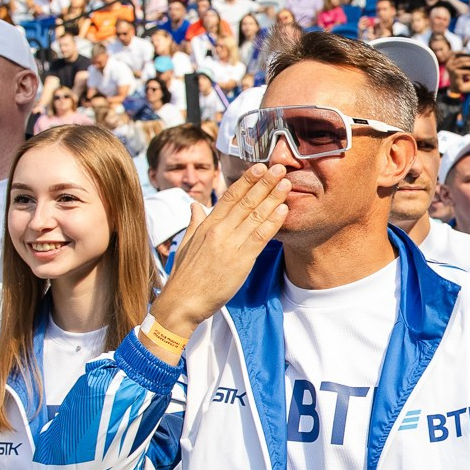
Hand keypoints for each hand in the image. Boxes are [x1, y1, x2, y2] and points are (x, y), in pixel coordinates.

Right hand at [150, 164, 288, 345]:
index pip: (229, 197)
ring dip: (273, 198)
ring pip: (255, 216)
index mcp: (206, 225)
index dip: (245, 181)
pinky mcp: (240, 260)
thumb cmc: (185, 276)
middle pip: (245, 201)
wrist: (182, 302)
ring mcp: (230, 244)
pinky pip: (259, 237)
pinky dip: (272, 223)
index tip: (259, 167)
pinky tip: (283, 211)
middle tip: (280, 168)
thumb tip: (194, 205)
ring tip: (286, 184)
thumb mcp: (185, 244)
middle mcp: (218, 231)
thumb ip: (194, 223)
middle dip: (264, 183)